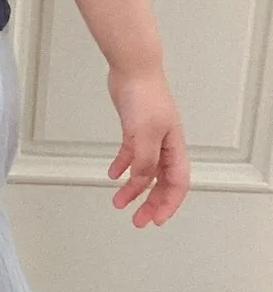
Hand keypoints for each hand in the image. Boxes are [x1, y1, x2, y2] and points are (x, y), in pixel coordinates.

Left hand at [107, 68, 190, 227]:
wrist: (132, 70)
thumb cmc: (144, 97)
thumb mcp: (144, 135)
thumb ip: (143, 162)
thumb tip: (140, 184)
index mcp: (174, 147)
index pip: (178, 183)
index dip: (169, 203)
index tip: (156, 221)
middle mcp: (166, 145)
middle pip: (162, 182)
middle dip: (151, 203)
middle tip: (138, 221)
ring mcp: (151, 138)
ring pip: (145, 172)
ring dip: (134, 189)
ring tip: (118, 203)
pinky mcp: (135, 130)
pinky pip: (131, 155)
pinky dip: (123, 167)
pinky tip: (112, 175)